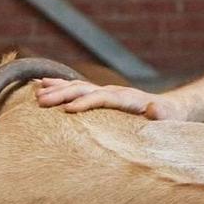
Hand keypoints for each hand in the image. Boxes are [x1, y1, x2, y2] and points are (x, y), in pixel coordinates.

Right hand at [33, 78, 167, 117]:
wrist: (168, 108)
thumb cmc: (167, 118)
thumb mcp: (168, 117)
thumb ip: (160, 114)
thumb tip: (153, 109)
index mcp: (126, 99)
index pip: (102, 99)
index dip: (85, 103)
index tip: (68, 110)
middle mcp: (112, 92)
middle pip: (83, 89)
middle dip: (62, 94)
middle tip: (40, 101)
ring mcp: (104, 92)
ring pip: (76, 86)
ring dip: (56, 89)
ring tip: (36, 93)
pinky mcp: (99, 95)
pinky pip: (76, 88)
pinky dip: (58, 85)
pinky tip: (40, 85)